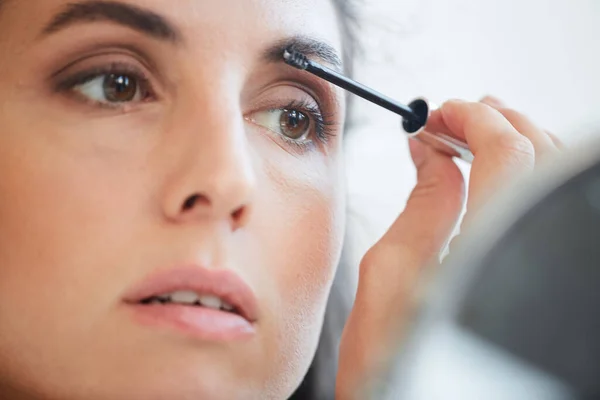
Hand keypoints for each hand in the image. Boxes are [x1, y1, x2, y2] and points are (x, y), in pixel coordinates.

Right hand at [335, 97, 562, 398]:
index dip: (472, 120)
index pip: (507, 153)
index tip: (438, 113)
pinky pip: (544, 206)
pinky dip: (521, 177)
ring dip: (512, 144)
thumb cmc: (392, 362)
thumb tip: (432, 152)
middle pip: (540, 155)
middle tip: (449, 120)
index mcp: (493, 253)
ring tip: (469, 138)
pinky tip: (490, 176)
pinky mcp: (537, 276)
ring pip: (551, 178)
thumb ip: (421, 203)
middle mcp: (534, 256)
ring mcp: (542, 268)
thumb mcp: (390, 274)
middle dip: (493, 123)